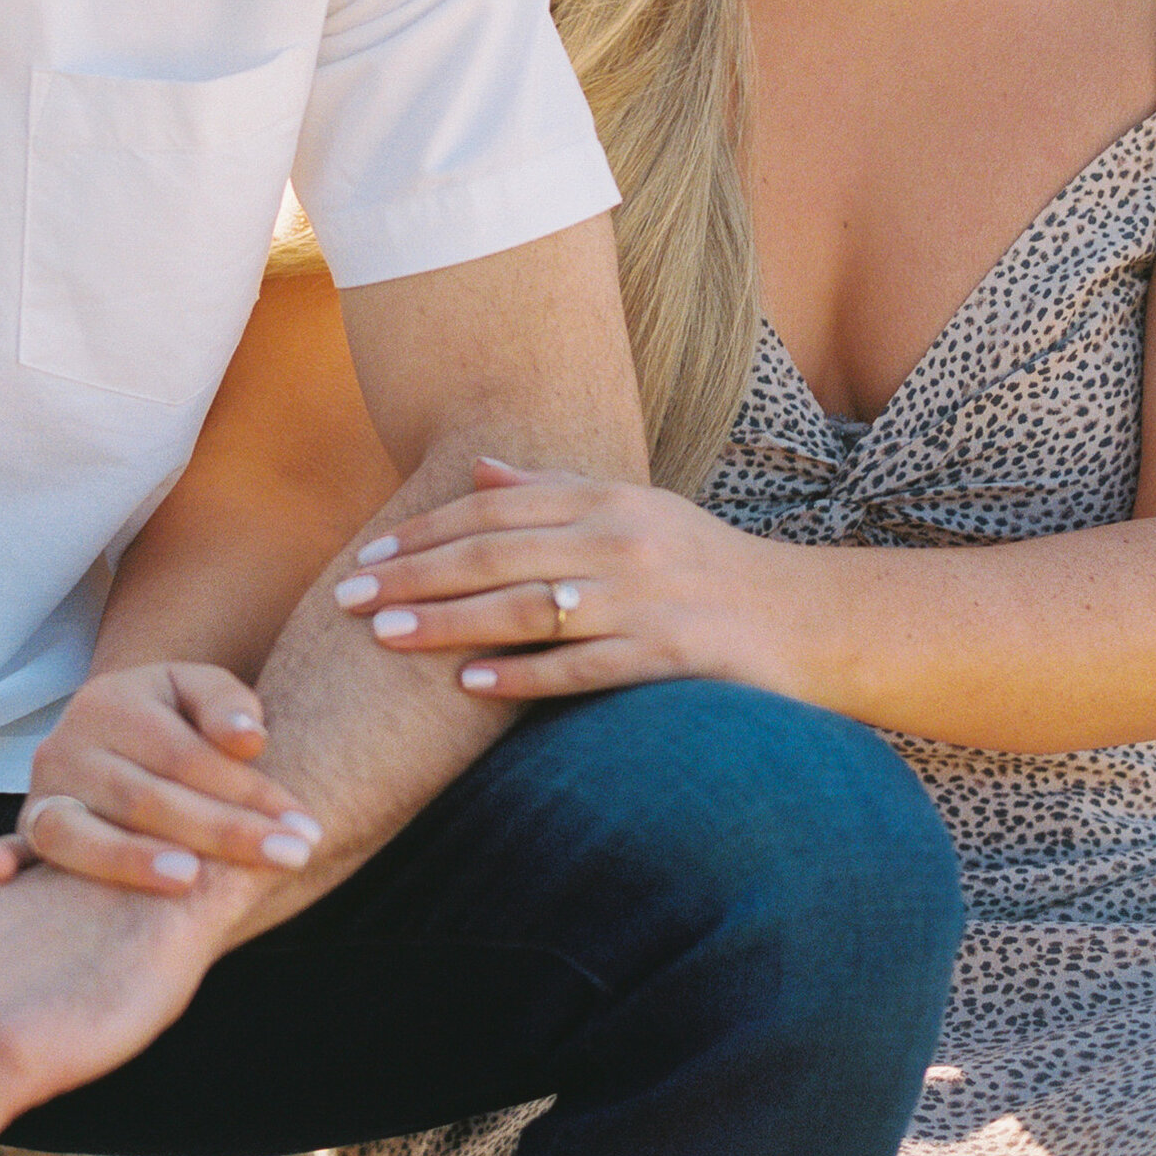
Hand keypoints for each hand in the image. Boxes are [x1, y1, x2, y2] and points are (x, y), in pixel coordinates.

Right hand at [0, 663, 322, 894]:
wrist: (120, 731)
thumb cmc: (178, 717)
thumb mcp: (202, 689)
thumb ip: (228, 704)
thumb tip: (248, 738)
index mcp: (111, 701)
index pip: (186, 754)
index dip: (248, 792)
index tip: (303, 827)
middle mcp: (66, 746)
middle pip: (144, 797)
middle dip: (223, 833)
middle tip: (289, 858)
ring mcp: (40, 793)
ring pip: (76, 833)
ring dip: (130, 860)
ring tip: (190, 881)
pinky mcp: (27, 834)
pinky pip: (12, 851)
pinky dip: (1, 862)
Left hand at [332, 456, 773, 699]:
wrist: (806, 618)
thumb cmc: (706, 565)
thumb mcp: (637, 510)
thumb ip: (557, 490)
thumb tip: (479, 470)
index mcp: (608, 500)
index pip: (497, 509)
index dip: (427, 530)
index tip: (369, 555)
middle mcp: (621, 540)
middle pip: (497, 554)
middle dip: (415, 575)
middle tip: (349, 598)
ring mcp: (646, 598)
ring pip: (528, 606)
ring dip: (449, 622)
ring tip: (386, 638)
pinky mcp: (670, 655)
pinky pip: (582, 666)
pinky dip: (522, 675)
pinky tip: (468, 685)